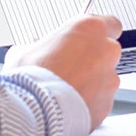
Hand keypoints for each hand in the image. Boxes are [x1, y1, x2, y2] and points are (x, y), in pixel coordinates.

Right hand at [5, 14, 121, 129]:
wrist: (34, 112)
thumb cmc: (31, 78)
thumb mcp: (25, 50)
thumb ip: (39, 46)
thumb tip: (32, 50)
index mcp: (91, 28)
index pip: (110, 23)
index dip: (95, 34)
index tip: (84, 41)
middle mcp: (107, 50)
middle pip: (106, 53)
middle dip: (91, 61)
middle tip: (68, 69)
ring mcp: (110, 79)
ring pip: (104, 79)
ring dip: (90, 84)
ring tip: (64, 93)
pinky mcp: (107, 104)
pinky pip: (100, 102)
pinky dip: (88, 104)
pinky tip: (67, 107)